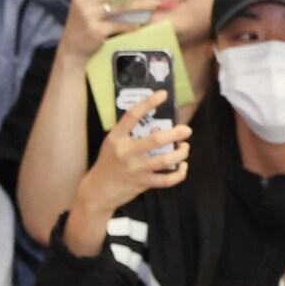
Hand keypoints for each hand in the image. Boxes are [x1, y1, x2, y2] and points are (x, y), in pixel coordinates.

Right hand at [59, 0, 159, 60]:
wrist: (72, 48)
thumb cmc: (81, 21)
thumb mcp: (82, 1)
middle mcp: (85, 1)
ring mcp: (91, 16)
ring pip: (122, 6)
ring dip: (141, 4)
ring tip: (156, 2)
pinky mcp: (97, 31)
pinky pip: (119, 25)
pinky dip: (131, 25)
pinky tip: (140, 24)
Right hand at [79, 89, 190, 213]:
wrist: (98, 191)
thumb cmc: (108, 163)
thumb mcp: (111, 144)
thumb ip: (129, 133)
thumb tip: (157, 121)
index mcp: (116, 139)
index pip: (132, 116)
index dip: (148, 103)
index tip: (163, 94)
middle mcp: (126, 153)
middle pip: (156, 140)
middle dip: (176, 133)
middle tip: (186, 130)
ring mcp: (135, 170)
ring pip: (165, 160)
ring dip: (181, 153)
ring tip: (184, 148)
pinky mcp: (143, 184)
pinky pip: (167, 180)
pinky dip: (179, 174)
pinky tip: (182, 167)